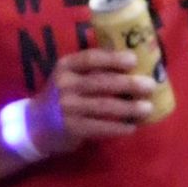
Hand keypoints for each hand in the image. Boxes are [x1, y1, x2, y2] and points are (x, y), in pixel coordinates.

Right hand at [33, 46, 160, 151]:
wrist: (36, 124)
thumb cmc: (62, 95)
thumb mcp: (69, 76)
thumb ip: (93, 69)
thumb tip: (135, 63)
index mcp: (65, 66)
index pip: (90, 59)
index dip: (113, 59)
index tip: (133, 60)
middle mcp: (64, 85)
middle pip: (101, 82)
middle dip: (129, 84)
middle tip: (150, 86)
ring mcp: (67, 108)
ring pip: (104, 106)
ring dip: (129, 108)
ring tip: (147, 108)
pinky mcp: (71, 128)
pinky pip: (100, 127)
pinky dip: (118, 127)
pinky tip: (132, 127)